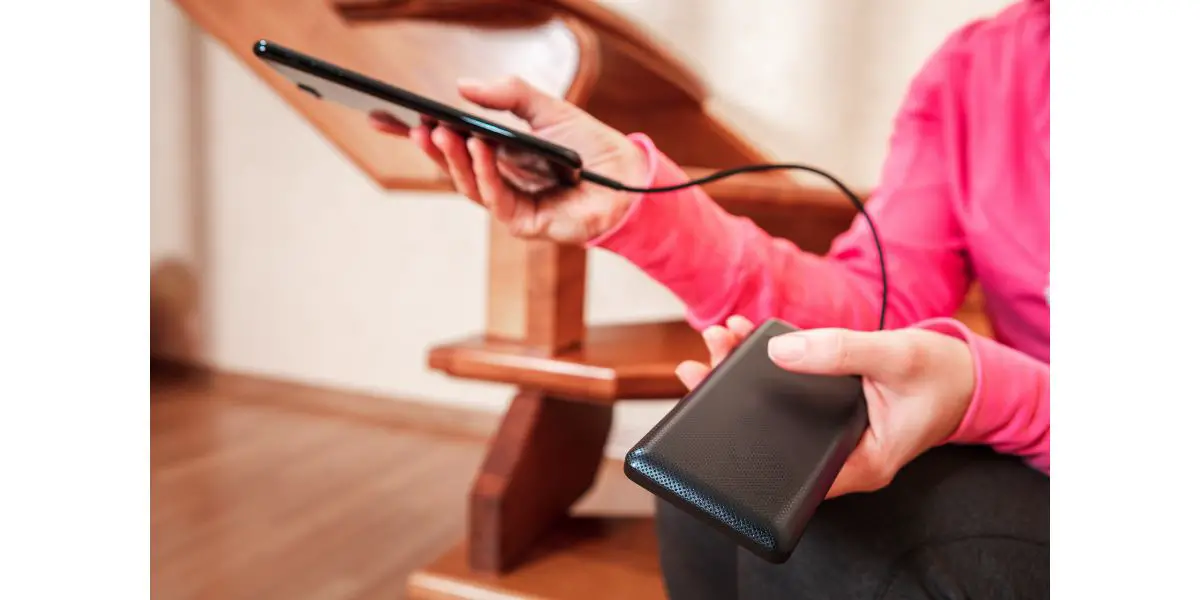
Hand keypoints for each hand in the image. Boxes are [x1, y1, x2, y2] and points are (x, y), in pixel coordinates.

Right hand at [371, 76, 646, 243]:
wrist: (627, 180)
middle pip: (452, 166)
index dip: (417, 133)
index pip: (449, 144)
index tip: (384, 117)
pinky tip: (478, 148)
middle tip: (412, 125)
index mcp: (498, 155)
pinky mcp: (523, 223)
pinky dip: (484, 172)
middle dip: (429, 146)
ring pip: (469, 183)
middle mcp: (498, 181)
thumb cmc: (589, 147)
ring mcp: (508, 204)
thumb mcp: (547, 109)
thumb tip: (463, 86)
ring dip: (452, 158)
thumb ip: (509, 95)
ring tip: (440, 131)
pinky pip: (495, 197)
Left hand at [676, 317, 975, 498]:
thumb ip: (840, 352)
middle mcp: (841, 459)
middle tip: (702, 363)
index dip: (745, 437)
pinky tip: (743, 342)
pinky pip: (791, 397)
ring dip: (745, 379)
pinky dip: (767, 368)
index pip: (788, 467)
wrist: (969, 374)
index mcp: (860, 465)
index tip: (712, 402)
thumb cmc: (942, 373)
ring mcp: (834, 439)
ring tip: (717, 343)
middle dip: (733, 400)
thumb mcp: (893, 356)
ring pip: (778, 415)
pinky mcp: (831, 416)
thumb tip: (779, 351)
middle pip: (773, 439)